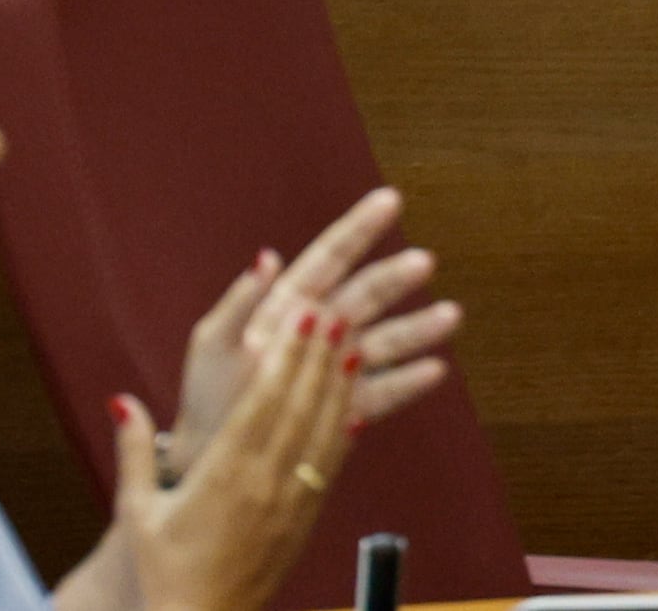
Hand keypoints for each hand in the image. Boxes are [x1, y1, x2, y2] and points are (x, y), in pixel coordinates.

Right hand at [111, 283, 353, 610]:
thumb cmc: (164, 573)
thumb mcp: (137, 513)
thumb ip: (133, 453)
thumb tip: (121, 400)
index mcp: (223, 477)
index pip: (263, 402)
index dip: (287, 356)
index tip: (303, 315)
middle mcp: (264, 484)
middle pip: (299, 407)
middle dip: (318, 355)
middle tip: (335, 309)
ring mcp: (291, 502)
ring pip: (323, 430)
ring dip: (339, 383)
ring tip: (352, 340)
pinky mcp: (306, 519)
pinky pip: (330, 463)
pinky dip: (345, 426)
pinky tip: (354, 400)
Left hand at [168, 187, 460, 464]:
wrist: (208, 458)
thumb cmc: (207, 397)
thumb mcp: (211, 345)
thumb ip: (238, 303)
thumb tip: (266, 256)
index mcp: (288, 307)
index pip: (329, 258)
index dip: (359, 228)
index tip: (391, 200)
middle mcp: (320, 330)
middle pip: (365, 295)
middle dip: (395, 278)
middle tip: (424, 262)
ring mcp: (336, 367)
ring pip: (384, 340)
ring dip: (417, 327)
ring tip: (450, 316)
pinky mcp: (344, 406)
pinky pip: (382, 391)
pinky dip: (408, 382)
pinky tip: (435, 370)